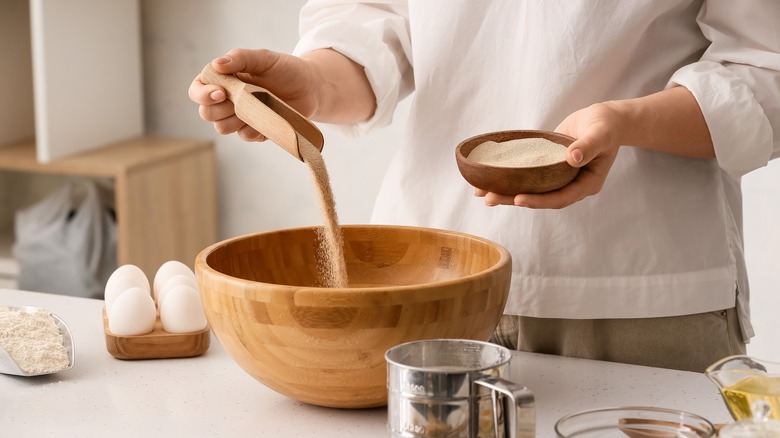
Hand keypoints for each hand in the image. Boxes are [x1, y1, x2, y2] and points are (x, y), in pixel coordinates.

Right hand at [188, 48, 319, 141]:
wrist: (312, 88)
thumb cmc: (286, 69)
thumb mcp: (264, 58)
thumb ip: (241, 58)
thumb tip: (216, 64)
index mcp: (224, 79)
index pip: (198, 90)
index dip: (203, 94)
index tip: (221, 92)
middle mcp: (228, 100)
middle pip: (207, 113)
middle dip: (218, 109)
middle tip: (241, 99)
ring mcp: (241, 117)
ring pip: (222, 128)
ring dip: (236, 119)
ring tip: (258, 106)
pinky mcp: (255, 130)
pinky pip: (245, 136)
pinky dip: (255, 129)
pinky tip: (268, 118)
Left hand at [476, 102, 621, 208]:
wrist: (604, 120)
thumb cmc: (606, 125)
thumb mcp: (600, 134)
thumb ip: (588, 146)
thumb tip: (571, 158)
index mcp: (586, 184)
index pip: (560, 198)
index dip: (539, 200)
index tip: (519, 199)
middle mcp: (570, 185)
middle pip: (540, 198)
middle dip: (514, 199)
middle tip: (489, 199)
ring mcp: (557, 178)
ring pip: (531, 190)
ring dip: (507, 192)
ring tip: (482, 193)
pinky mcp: (546, 168)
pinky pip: (527, 176)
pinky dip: (510, 177)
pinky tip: (488, 178)